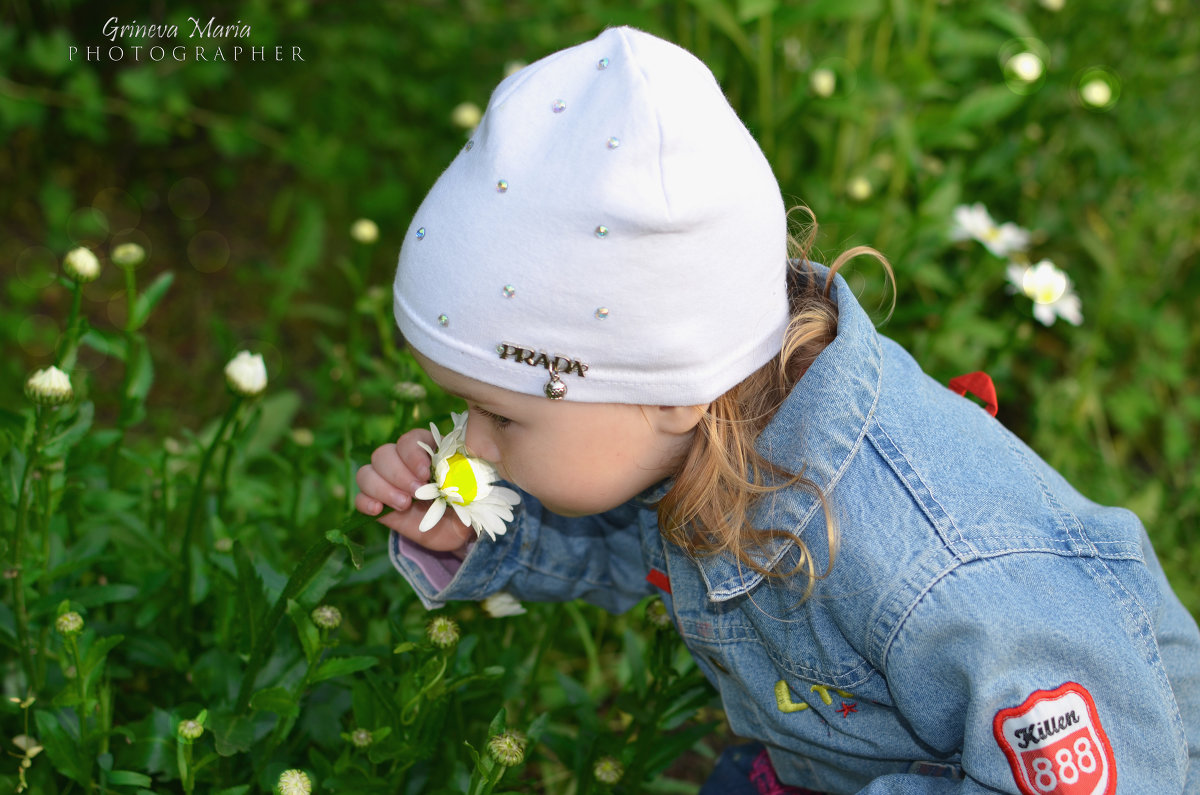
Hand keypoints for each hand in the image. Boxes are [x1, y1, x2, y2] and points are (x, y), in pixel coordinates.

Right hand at [355, 429, 473, 553]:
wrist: (457, 533)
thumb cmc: (464, 506)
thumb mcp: (470, 496)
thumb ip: (464, 486)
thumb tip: (457, 479)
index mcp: (427, 451)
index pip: (410, 440)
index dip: (413, 455)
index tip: (425, 474)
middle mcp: (403, 463)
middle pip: (383, 453)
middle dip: (398, 474)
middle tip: (416, 493)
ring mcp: (387, 482)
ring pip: (367, 472)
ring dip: (382, 488)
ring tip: (404, 505)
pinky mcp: (378, 503)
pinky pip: (360, 497)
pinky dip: (365, 502)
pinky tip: (378, 511)